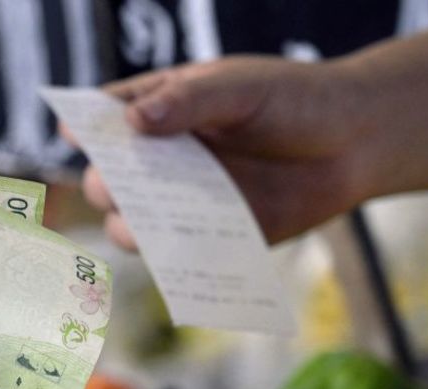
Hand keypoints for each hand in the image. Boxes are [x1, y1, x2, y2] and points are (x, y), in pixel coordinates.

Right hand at [75, 56, 373, 248]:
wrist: (354, 144)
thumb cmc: (295, 101)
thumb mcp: (241, 88)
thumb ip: (189, 101)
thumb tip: (133, 122)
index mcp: (159, 109)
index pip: (105, 117)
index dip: (83, 125)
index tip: (73, 132)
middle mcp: (158, 158)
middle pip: (106, 178)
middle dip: (106, 183)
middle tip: (119, 184)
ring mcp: (178, 201)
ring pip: (128, 224)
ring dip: (129, 227)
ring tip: (144, 225)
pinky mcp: (205, 238)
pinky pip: (173, 255)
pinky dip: (168, 260)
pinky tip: (175, 258)